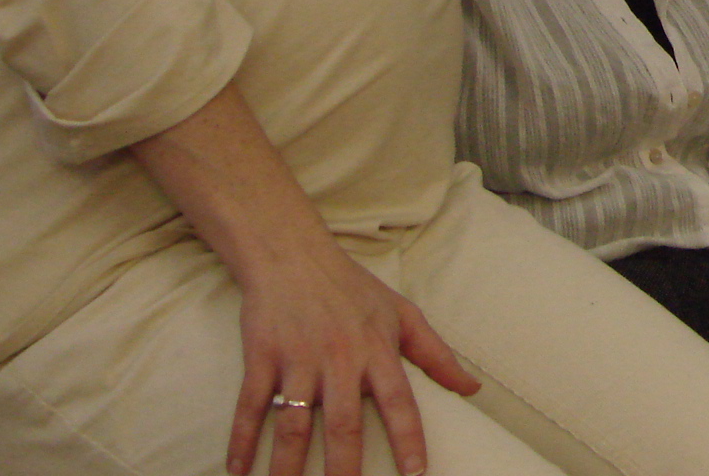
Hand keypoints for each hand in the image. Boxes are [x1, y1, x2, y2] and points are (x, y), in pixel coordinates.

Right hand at [225, 232, 480, 475]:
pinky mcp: (261, 357)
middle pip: (343, 423)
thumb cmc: (353, 288)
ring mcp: (298, 359)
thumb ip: (436, 355)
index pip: (399, 401)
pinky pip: (251, 405)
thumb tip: (472, 389)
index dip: (408, 439)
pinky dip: (240, 439)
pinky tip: (236, 470)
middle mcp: (339, 358)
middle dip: (345, 467)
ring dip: (288, 465)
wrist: (293, 254)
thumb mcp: (403, 314)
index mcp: (377, 350)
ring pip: (294, 423)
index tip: (416, 474)